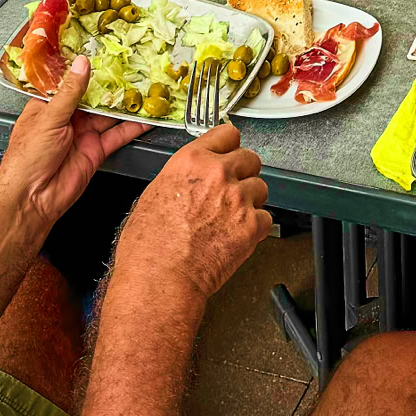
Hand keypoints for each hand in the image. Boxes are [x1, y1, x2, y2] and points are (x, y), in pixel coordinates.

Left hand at [0, 55, 147, 229]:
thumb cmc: (27, 158)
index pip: (70, 82)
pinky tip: (147, 117)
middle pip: (95, 97)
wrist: (32, 200)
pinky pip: (118, 135)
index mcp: (49, 106)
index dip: (87, 68)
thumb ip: (70, 92)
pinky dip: (134, 127)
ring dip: (127, 103)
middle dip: (113, 84)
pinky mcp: (96, 151)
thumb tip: (82, 64)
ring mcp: (84, 134)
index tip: (105, 51)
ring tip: (147, 87)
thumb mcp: (48, 118)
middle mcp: (68, 118)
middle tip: (135, 66)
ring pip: (109, 114)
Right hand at [114, 121, 271, 305]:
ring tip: (232, 218)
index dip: (229, 146)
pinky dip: (256, 228)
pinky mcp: (252, 225)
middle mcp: (218, 173)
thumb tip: (192, 178)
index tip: (230, 153)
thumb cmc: (148, 249)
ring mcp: (238, 198)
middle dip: (243, 174)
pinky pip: (266, 218)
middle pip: (250, 158)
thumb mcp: (154, 195)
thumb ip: (182, 177)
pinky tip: (238, 236)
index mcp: (191, 161)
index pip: (227, 134)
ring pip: (261, 187)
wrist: (159, 281)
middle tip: (231, 191)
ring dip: (251, 201)